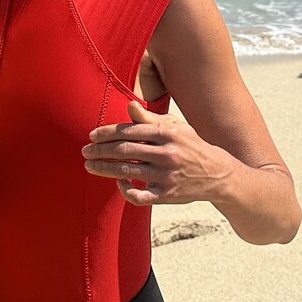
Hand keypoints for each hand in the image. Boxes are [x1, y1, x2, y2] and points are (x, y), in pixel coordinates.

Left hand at [83, 100, 232, 209]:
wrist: (217, 174)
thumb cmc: (191, 146)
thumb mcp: (175, 127)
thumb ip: (149, 119)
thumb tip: (129, 105)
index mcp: (167, 134)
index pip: (129, 131)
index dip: (107, 133)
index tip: (91, 136)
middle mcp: (166, 154)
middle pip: (124, 151)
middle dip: (100, 151)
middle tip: (84, 152)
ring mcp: (166, 176)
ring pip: (127, 172)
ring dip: (104, 169)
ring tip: (90, 166)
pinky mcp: (166, 195)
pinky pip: (139, 196)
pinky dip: (125, 190)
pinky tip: (118, 183)